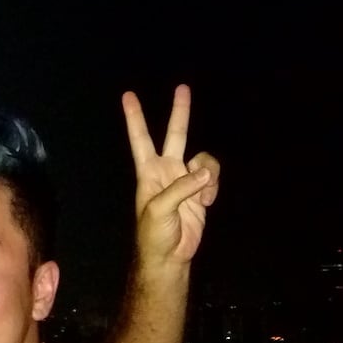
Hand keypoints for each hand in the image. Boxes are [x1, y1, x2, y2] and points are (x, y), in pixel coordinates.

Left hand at [122, 85, 220, 268]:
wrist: (170, 255)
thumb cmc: (154, 234)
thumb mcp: (159, 210)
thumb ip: (181, 188)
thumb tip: (205, 174)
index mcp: (149, 172)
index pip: (141, 138)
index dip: (135, 117)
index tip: (128, 96)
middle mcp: (167, 170)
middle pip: (175, 133)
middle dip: (180, 111)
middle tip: (182, 87)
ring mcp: (185, 179)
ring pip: (204, 160)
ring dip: (208, 174)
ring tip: (203, 195)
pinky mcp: (201, 191)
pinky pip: (213, 178)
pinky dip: (214, 188)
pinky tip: (206, 203)